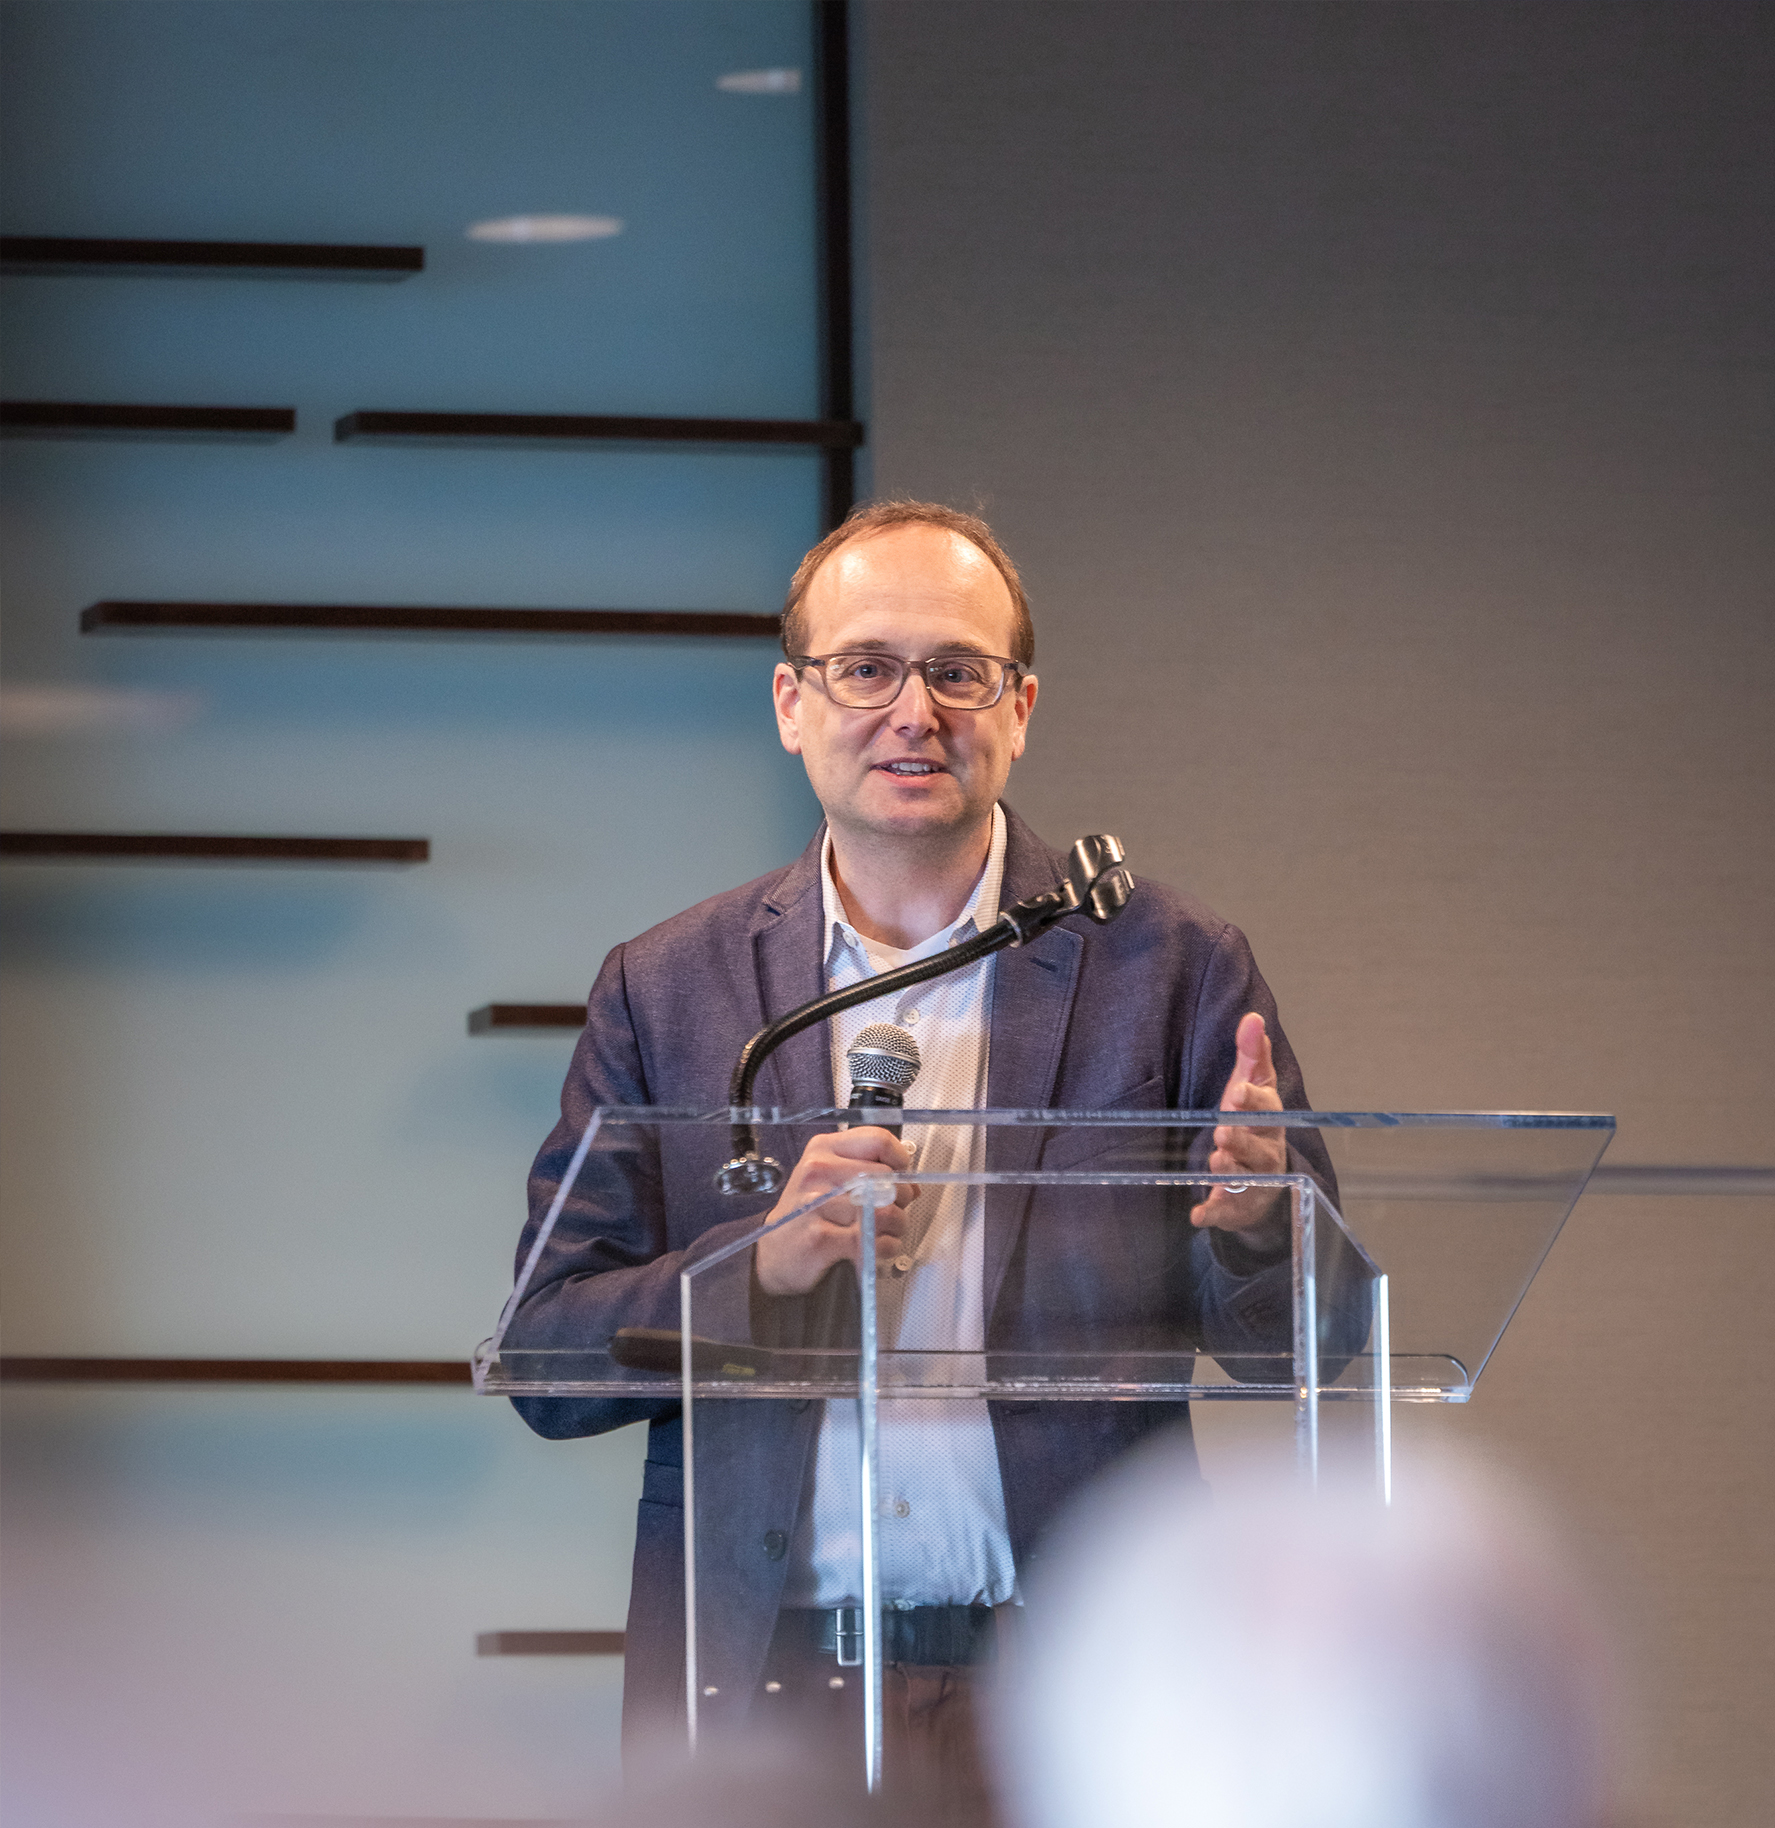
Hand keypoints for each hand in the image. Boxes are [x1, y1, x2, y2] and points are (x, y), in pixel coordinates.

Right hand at [753, 1127, 916, 1295]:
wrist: (775, 1255)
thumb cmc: (808, 1215)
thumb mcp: (830, 1181)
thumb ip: (869, 1174)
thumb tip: (912, 1185)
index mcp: (822, 1150)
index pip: (878, 1139)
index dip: (900, 1160)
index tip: (900, 1176)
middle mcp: (817, 1171)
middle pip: (886, 1177)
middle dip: (901, 1199)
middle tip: (895, 1212)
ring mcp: (816, 1204)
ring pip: (885, 1212)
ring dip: (897, 1226)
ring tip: (888, 1232)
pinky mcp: (820, 1238)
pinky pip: (872, 1241)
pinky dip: (886, 1247)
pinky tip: (877, 1248)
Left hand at [1190, 1012, 1288, 1232]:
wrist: (1261, 1175)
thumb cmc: (1252, 1121)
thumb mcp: (1251, 1086)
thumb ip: (1252, 1054)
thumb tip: (1253, 1018)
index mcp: (1269, 1120)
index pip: (1266, 1108)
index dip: (1253, 1100)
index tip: (1238, 1090)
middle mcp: (1267, 1151)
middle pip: (1259, 1147)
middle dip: (1243, 1139)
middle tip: (1223, 1131)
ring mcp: (1255, 1181)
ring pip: (1247, 1178)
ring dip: (1231, 1171)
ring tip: (1216, 1161)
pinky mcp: (1238, 1205)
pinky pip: (1227, 1210)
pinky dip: (1214, 1213)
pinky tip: (1198, 1214)